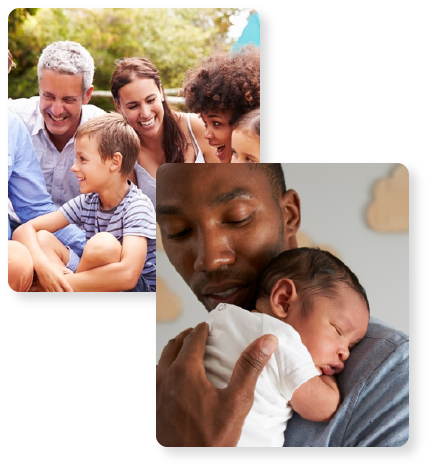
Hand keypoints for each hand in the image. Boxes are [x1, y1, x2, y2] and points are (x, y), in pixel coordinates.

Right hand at [33, 263, 73, 291]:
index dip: (70, 291)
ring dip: (58, 293)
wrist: (41, 266)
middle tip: (66, 292)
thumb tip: (73, 274)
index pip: (67, 287)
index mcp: (61, 279)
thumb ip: (68, 271)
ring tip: (60, 291)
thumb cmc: (52, 266)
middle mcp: (55, 283)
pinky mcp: (44, 287)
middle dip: (64, 293)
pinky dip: (52, 293)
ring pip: (54, 293)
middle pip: (61, 292)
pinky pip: (48, 292)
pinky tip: (54, 291)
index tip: (72, 292)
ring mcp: (49, 286)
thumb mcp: (62, 268)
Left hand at [156, 322, 278, 446]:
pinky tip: (177, 377)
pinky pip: (157, 375)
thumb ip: (250, 367)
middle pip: (174, 345)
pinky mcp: (153, 405)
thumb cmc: (212, 437)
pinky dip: (167, 366)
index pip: (193, 339)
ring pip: (163, 359)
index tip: (208, 326)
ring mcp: (156, 391)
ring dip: (175, 350)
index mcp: (185, 371)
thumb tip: (266, 341)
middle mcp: (165, 376)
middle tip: (199, 334)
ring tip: (188, 352)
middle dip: (187, 336)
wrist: (188, 464)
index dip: (202, 330)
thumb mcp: (237, 401)